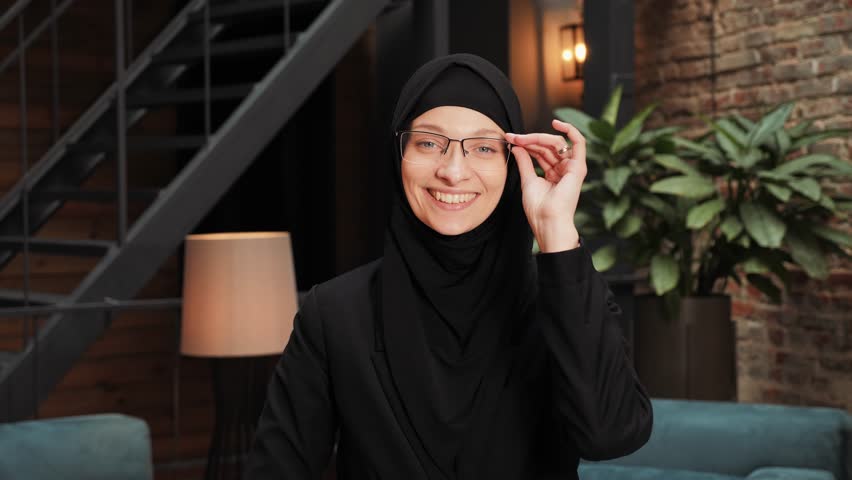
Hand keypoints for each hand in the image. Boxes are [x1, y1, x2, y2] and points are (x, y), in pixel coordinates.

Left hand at [505, 119, 585, 252]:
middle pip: (547, 146)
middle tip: (513, 137)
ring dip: (538, 137)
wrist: (547, 221)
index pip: (540, 152)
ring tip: (521, 138)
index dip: (525, 143)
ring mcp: (572, 167)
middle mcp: (563, 169)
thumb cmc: (538, 208)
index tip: (510, 139)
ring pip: (557, 143)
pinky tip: (557, 123)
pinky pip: (579, 143)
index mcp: (553, 174)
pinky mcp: (578, 167)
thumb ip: (524, 162)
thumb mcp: (527, 180)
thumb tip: (517, 146)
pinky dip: (570, 130)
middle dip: (529, 139)